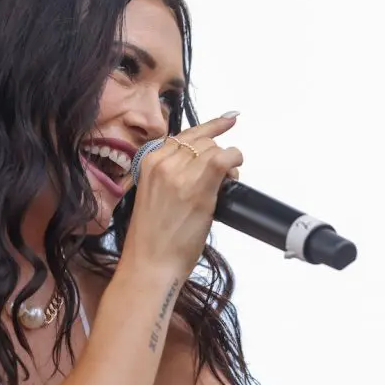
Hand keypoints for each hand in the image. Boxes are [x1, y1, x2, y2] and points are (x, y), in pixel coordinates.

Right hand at [122, 112, 243, 278]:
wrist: (150, 264)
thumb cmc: (152, 239)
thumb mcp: (153, 196)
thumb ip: (170, 175)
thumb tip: (199, 165)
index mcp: (149, 162)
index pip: (184, 135)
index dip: (209, 127)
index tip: (227, 120)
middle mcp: (163, 163)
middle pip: (202, 142)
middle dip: (217, 155)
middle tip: (224, 177)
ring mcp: (180, 173)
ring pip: (215, 149)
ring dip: (227, 163)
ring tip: (226, 184)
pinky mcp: (199, 187)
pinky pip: (224, 158)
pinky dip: (235, 161)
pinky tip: (234, 174)